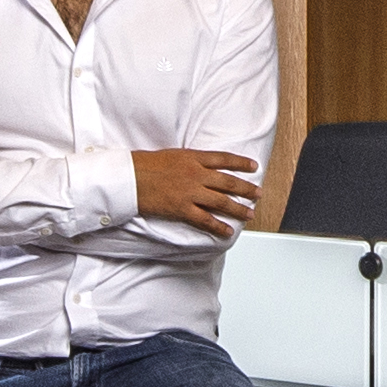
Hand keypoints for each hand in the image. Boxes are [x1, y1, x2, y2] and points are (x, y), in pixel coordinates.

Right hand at [132, 146, 260, 233]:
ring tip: (249, 214)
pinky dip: (218, 226)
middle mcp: (196, 174)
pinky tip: (228, 231)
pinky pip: (205, 220)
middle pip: (228, 182)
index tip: (253, 167)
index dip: (241, 163)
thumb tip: (201, 166)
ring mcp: (190, 192)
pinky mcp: (182, 209)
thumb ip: (189, 161)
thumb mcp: (172, 155)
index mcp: (193, 158)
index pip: (224, 159)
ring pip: (221, 202)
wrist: (129, 177)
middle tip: (258, 194)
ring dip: (238, 209)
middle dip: (246, 189)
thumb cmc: (145, 164)